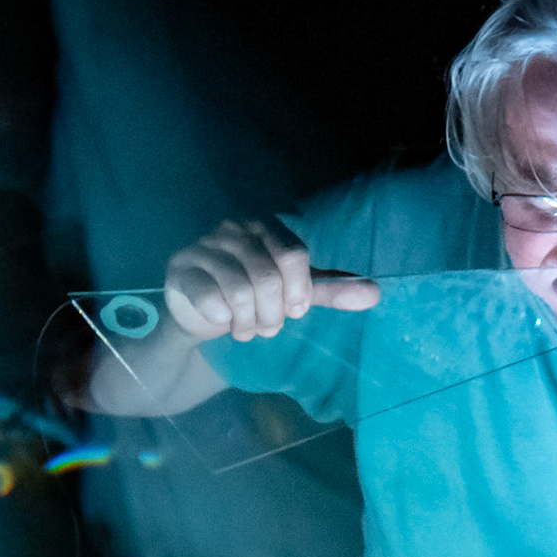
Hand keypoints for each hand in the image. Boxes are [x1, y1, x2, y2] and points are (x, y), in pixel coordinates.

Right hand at [164, 219, 378, 343]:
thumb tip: (376, 293)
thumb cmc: (253, 297)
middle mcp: (234, 229)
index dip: (298, 292)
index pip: (293, 256)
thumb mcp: (294, 293)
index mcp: (266, 227)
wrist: (200, 312)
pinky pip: (209, 299)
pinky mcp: (180, 268)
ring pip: (239, 293)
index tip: (295, 310)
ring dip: (248, 324)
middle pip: (267, 278)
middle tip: (267, 328)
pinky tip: (220, 322)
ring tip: (245, 329)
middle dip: (273, 316)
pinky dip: (221, 320)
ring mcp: (203, 246)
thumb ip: (331, 290)